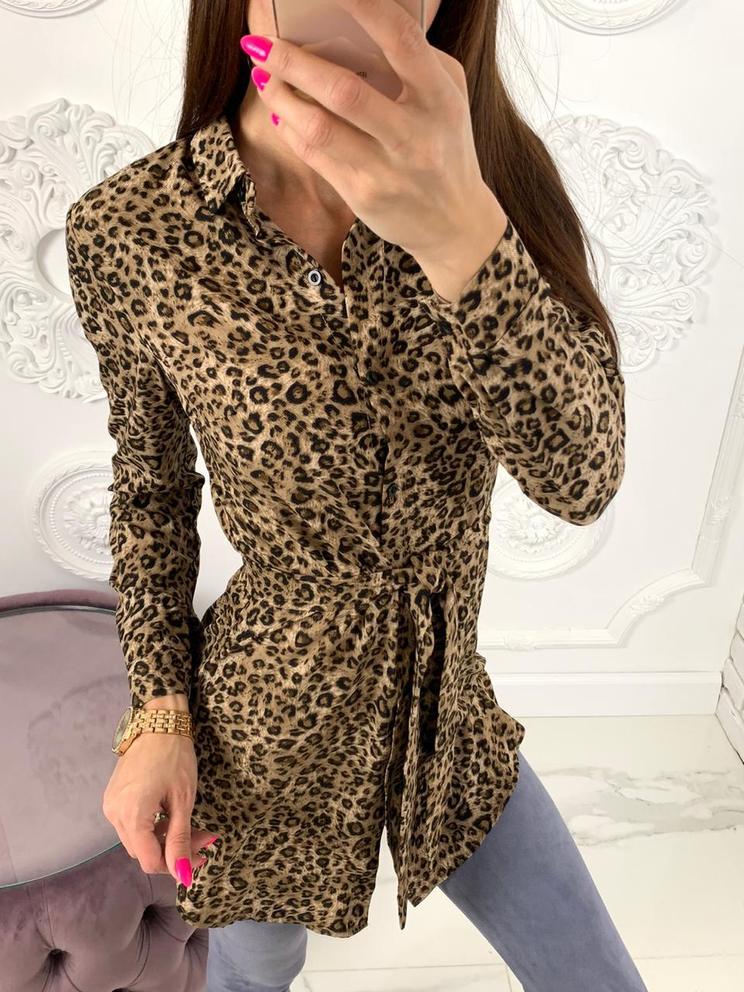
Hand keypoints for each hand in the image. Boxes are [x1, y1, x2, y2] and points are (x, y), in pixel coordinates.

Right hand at [102, 731, 217, 887]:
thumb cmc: (175, 757)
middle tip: (202, 839)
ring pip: (137, 840)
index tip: (201, 856)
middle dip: (173, 851)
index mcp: (131, 815)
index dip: (176, 865)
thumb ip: (181, 839)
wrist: (158, 722)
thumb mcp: (183, 800)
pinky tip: (170, 817)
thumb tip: (184, 876)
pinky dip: (152, 827)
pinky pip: (131, 825)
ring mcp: (110, 806)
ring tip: (190, 827)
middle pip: (143, 852)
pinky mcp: (113, 798)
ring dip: (163, 840)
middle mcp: (114, 815)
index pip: (150, 861)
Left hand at [240, 0, 504, 269]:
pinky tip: (280, 109)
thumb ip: (415, 60)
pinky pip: (314, 155)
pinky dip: (289, 128)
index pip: (401, 42)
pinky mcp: (362, 195)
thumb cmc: (445, 145)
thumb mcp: (447, 97)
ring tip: (261, 73)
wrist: (454, 223)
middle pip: (343, 91)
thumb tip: (354, 23)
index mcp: (440, 99)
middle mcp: (414, 136)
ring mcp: (386, 170)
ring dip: (280, 96)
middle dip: (293, 62)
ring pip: (318, 128)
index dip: (362, 8)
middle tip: (259, 42)